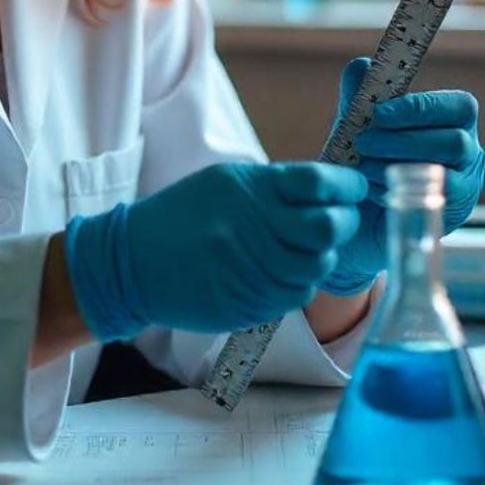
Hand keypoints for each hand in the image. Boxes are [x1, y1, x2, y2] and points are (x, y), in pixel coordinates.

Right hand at [63, 161, 368, 340]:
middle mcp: (252, 226)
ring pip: (317, 266)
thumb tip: (331, 191)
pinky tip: (280, 273)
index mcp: (249, 188)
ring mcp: (250, 267)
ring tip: (302, 250)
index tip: (353, 190)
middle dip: (343, 224)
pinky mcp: (246, 302)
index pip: (320, 183)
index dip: (347, 187)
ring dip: (320, 258)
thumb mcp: (224, 182)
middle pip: (329, 228)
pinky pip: (295, 296)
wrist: (132, 261)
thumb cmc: (182, 215)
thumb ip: (276, 187)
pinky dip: (297, 284)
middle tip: (337, 222)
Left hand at [320, 57, 484, 295]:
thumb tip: (362, 66)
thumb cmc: (365, 158)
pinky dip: (399, 191)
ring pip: (445, 170)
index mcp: (453, 120)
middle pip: (455, 141)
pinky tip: (375, 189)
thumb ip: (358, 95)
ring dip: (398, 164)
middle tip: (362, 141)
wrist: (356, 211)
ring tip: (363, 164)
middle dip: (403, 139)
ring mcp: (465, 185)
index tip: (379, 112)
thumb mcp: (355, 124)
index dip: (422, 107)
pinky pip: (433, 201)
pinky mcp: (452, 214)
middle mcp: (468, 151)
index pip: (460, 106)